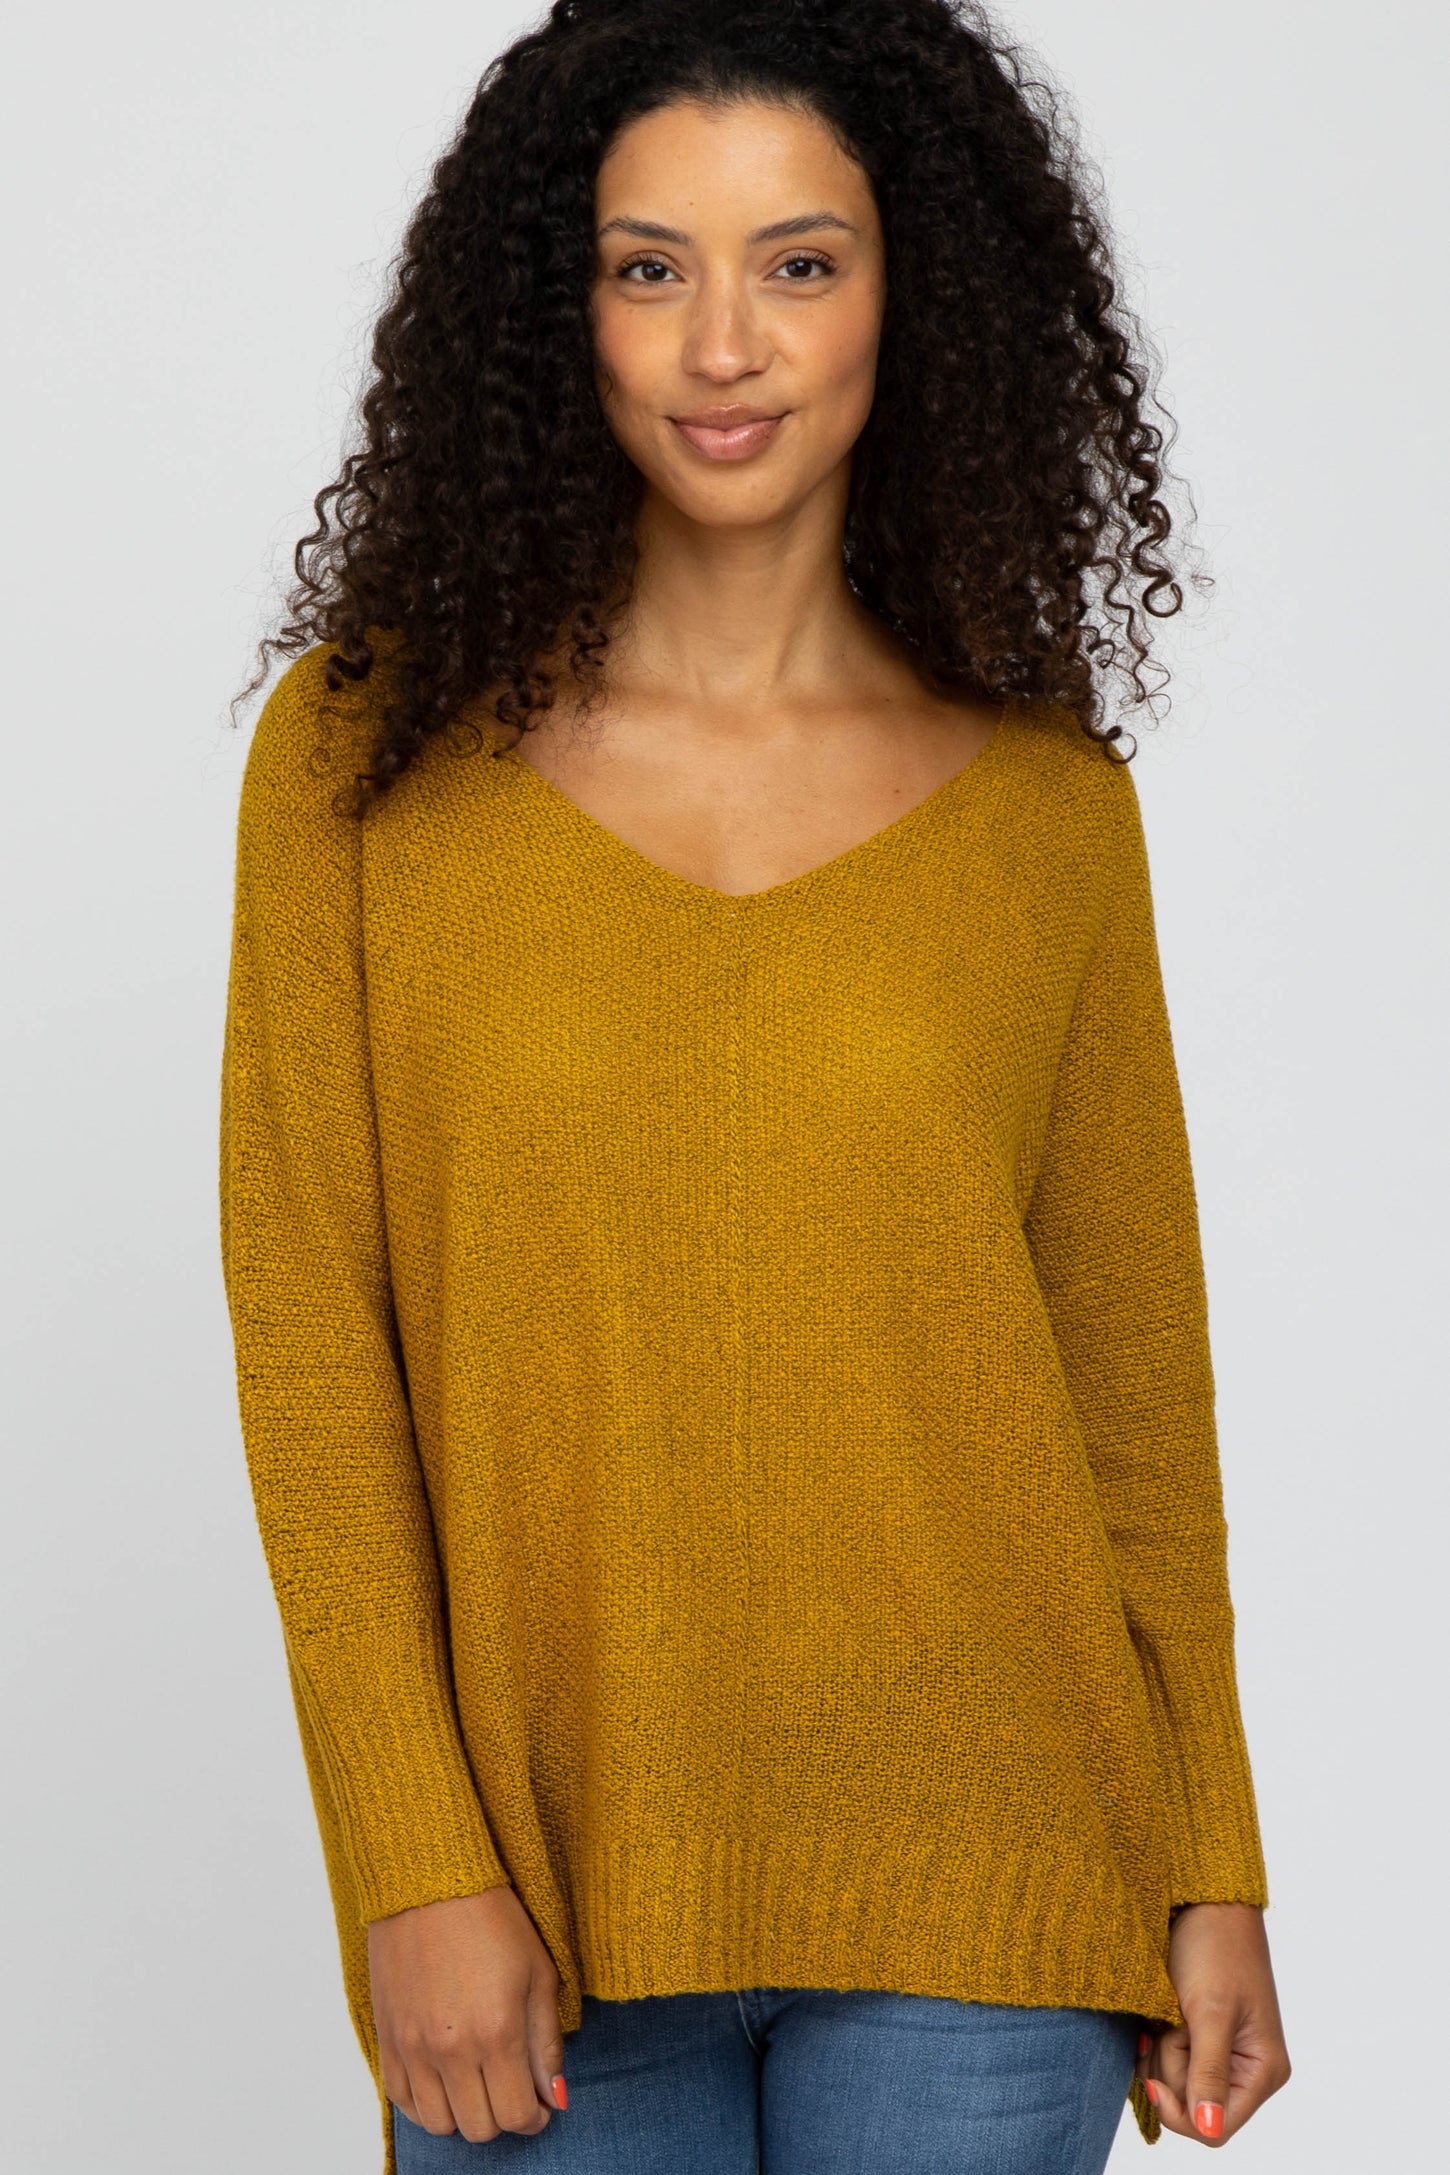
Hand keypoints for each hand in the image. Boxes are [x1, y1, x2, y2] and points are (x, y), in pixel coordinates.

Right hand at [367, 1887, 568, 2140]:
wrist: (430, 1882)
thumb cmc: (492, 1918)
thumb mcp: (538, 1973)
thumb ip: (546, 2042)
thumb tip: (555, 2096)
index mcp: (497, 2032)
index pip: (515, 2115)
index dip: (533, 2117)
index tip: (539, 2105)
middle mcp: (451, 2049)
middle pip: (479, 2128)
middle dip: (503, 2116)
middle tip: (511, 2089)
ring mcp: (412, 2047)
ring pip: (439, 2124)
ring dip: (464, 2114)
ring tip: (478, 2084)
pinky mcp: (386, 2038)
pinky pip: (401, 2101)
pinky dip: (425, 2105)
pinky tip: (444, 2082)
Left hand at [1136, 1902, 1289, 2144]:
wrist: (1204, 1899)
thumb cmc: (1215, 1947)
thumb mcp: (1209, 2011)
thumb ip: (1208, 2072)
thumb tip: (1209, 2128)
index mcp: (1263, 2070)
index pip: (1216, 2128)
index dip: (1179, 2113)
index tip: (1151, 2081)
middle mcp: (1246, 2068)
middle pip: (1190, 2105)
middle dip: (1170, 2066)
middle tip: (1175, 2021)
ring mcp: (1222, 2052)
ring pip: (1174, 2083)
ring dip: (1160, 2049)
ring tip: (1170, 2009)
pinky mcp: (1199, 2036)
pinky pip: (1167, 2060)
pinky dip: (1156, 2040)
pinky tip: (1160, 2014)